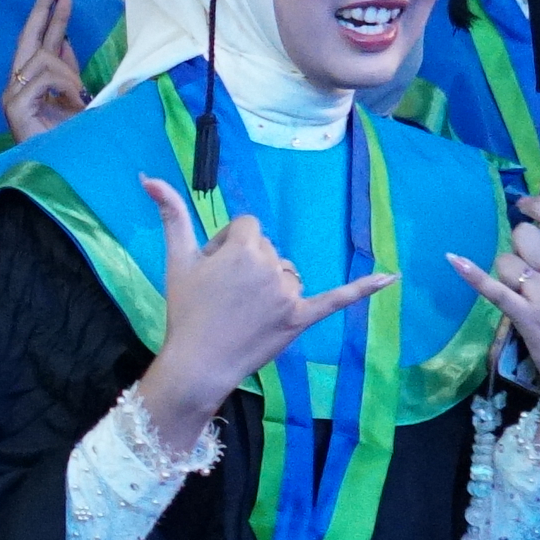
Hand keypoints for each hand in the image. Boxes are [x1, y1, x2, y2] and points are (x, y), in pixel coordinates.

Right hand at [0, 0, 85, 141]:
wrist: (67, 168)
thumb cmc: (73, 137)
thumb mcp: (77, 95)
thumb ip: (69, 70)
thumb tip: (67, 38)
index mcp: (34, 81)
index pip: (41, 39)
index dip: (52, 13)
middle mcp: (18, 85)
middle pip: (29, 37)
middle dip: (45, 8)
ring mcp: (12, 97)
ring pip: (41, 58)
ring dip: (68, 72)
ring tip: (81, 95)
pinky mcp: (13, 108)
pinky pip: (42, 78)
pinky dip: (64, 85)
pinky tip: (73, 101)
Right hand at [133, 174, 393, 453]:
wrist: (197, 364)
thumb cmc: (185, 311)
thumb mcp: (176, 260)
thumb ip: (170, 214)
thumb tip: (149, 176)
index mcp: (244, 248)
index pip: (248, 228)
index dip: (228, 246)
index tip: (212, 272)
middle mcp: (271, 266)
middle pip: (267, 249)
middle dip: (248, 266)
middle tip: (223, 298)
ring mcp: (289, 294)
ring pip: (287, 272)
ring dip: (271, 284)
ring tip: (245, 312)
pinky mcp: (301, 319)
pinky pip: (336, 299)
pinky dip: (363, 289)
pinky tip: (390, 277)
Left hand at [449, 193, 539, 449]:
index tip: (524, 204)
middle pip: (525, 237)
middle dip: (518, 246)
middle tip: (523, 268)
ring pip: (506, 262)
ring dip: (505, 274)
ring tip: (520, 295)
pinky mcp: (526, 317)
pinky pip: (492, 288)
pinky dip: (472, 274)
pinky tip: (454, 260)